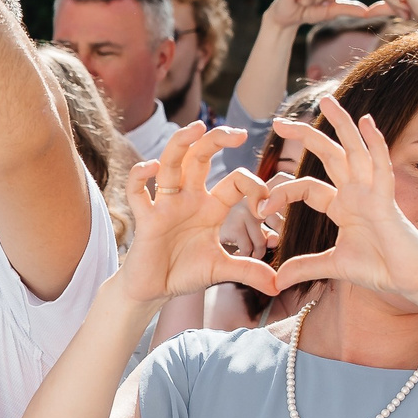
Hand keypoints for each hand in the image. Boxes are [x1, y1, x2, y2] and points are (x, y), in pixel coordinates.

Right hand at [113, 126, 280, 305]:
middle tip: (239, 132)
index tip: (264, 208)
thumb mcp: (221, 270)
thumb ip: (249, 271)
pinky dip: (140, 176)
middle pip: (200, 157)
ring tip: (197, 127)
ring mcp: (166, 205)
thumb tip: (280, 285)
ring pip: (171, 164)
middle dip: (217, 140)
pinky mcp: (146, 219)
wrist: (153, 290)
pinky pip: (138, 192)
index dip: (253, 187)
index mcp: (211, 207)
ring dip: (182, 143)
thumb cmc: (184, 273)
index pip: (235, 181)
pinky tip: (151, 166)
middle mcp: (189, 198)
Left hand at [271, 95, 417, 305]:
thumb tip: (275, 281)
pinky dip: (375, 143)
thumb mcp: (333, 266)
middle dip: (306, 136)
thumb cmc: (382, 269)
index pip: (306, 187)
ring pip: (355, 151)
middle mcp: (357, 193)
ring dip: (342, 124)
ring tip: (326, 101)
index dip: (281, 194)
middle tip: (279, 121)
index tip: (259, 210)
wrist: (414, 280)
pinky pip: (381, 166)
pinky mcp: (387, 200)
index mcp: (343, 206)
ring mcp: (373, 193)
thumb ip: (304, 268)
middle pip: (329, 155)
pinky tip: (366, 121)